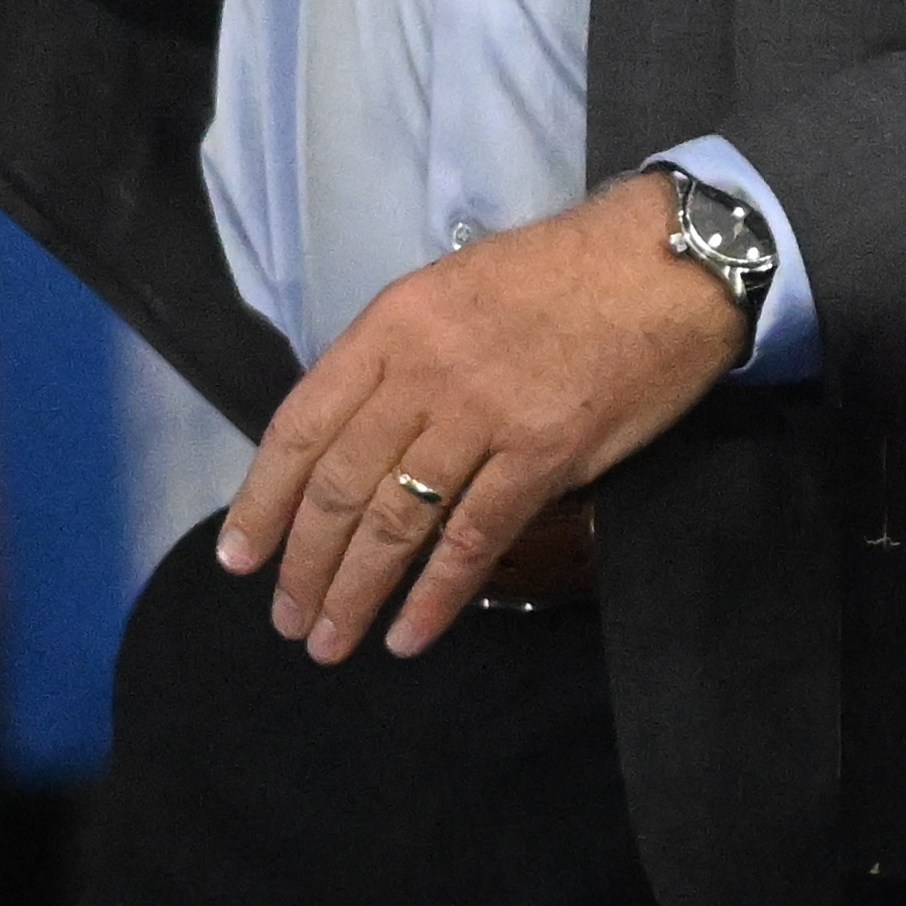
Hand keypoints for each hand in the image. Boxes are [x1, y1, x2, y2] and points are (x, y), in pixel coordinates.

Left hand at [215, 175, 743, 663]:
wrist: (665, 264)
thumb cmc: (559, 273)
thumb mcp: (454, 288)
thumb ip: (399, 359)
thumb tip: (354, 442)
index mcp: (394, 323)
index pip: (304, 423)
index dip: (263, 498)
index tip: (240, 557)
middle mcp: (426, 370)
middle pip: (342, 485)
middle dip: (305, 563)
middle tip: (287, 618)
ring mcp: (485, 413)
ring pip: (397, 520)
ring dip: (356, 592)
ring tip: (330, 641)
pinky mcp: (544, 454)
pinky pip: (473, 537)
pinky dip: (435, 595)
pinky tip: (409, 634)